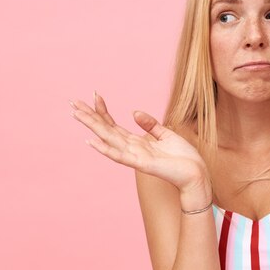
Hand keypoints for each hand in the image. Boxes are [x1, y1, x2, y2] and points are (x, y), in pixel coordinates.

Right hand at [70, 92, 208, 191]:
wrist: (197, 175)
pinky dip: (105, 149)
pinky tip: (91, 141)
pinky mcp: (142, 164)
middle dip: (90, 116)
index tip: (94, 95)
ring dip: (92, 127)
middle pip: (106, 129)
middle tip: (73, 102)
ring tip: (77, 114)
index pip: (114, 124)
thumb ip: (150, 124)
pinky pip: (119, 156)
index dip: (103, 110)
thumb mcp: (166, 135)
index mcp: (137, 142)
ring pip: (108, 138)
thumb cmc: (183, 158)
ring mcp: (135, 156)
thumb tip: (134, 112)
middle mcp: (132, 148)